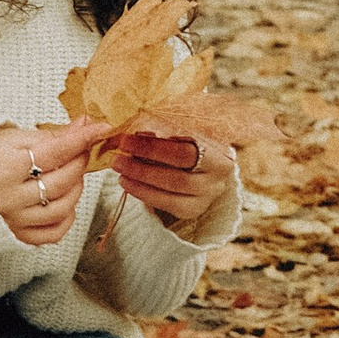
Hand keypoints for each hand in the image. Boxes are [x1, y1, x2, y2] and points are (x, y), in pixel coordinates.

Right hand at [0, 117, 100, 247]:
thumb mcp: (10, 138)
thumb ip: (49, 135)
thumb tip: (83, 126)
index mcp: (4, 167)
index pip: (55, 151)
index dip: (81, 138)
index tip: (100, 128)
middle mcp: (8, 197)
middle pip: (61, 181)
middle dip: (79, 162)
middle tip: (82, 150)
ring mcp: (12, 220)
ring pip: (61, 209)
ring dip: (76, 189)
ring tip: (72, 176)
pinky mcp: (15, 235)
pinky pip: (52, 234)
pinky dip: (66, 219)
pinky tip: (65, 202)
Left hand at [107, 125, 239, 239]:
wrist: (205, 162)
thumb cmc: (190, 138)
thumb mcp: (182, 128)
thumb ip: (160, 129)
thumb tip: (125, 133)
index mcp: (220, 150)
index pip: (183, 151)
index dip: (153, 147)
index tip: (126, 139)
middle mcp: (219, 175)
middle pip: (177, 174)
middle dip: (143, 165)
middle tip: (119, 156)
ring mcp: (208, 195)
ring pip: (172, 190)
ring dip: (140, 180)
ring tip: (119, 169)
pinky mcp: (195, 209)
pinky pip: (167, 204)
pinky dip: (144, 193)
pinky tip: (128, 183)